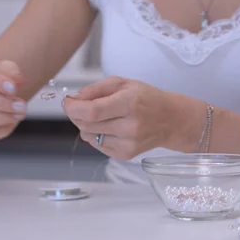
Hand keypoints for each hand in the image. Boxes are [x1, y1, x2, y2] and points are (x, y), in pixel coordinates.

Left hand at [63, 77, 200, 159]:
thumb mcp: (125, 84)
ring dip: (86, 126)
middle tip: (81, 107)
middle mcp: (130, 126)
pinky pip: (98, 145)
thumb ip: (97, 88)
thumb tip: (75, 99)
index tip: (68, 102)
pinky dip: (97, 136)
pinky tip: (110, 128)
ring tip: (101, 117)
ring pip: (89, 136)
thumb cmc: (148, 98)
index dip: (73, 108)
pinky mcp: (126, 155)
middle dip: (77, 115)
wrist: (172, 120)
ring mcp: (129, 143)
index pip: (91, 112)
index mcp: (130, 103)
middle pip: (86, 125)